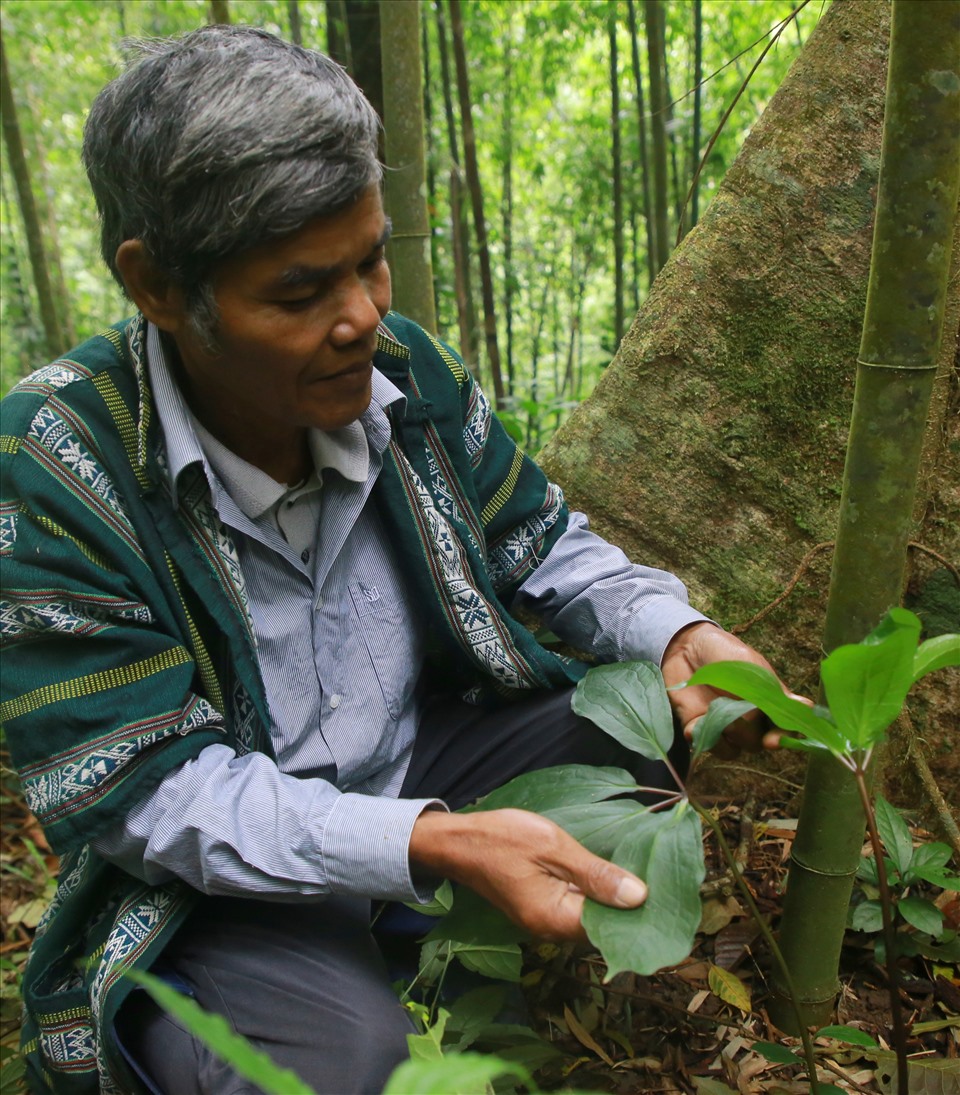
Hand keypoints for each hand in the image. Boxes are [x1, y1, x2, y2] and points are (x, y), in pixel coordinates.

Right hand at [408, 808, 646, 941]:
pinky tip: (610, 874)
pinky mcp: (540, 907)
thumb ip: (595, 873)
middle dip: (629, 907)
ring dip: (612, 899)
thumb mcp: (553, 846)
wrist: (457, 840)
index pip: (610, 930)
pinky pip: (576, 907)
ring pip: (590, 917)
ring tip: (642, 871)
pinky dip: (594, 894)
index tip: (666, 890)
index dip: (639, 913)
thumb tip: (640, 897)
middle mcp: (550, 930)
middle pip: (602, 928)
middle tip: (659, 876)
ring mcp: (544, 921)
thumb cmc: (503, 838)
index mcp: (555, 919)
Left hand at [661, 622, 800, 758]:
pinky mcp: (701, 729)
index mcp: (769, 705)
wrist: (687, 647)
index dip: (781, 737)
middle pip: (757, 742)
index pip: (784, 730)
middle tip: (738, 714)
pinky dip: (703, 737)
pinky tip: (696, 724)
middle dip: (748, 731)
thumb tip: (806, 707)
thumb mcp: (753, 666)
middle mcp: (750, 721)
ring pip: (735, 749)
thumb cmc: (726, 653)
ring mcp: (725, 727)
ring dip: (727, 736)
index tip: (773, 740)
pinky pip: (708, 745)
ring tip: (715, 712)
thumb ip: (775, 689)